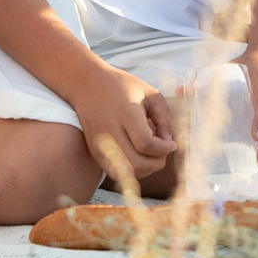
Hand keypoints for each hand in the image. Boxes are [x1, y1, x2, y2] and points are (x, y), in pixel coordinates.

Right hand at [70, 64, 176, 188]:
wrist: (86, 85)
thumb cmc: (121, 86)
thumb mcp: (149, 94)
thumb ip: (164, 117)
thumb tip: (168, 142)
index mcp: (125, 112)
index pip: (145, 143)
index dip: (163, 149)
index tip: (171, 143)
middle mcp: (110, 130)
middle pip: (137, 163)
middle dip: (157, 162)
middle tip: (163, 151)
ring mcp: (100, 144)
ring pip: (126, 172)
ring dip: (145, 169)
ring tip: (151, 154)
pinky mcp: (94, 152)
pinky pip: (115, 172)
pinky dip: (131, 170)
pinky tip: (138, 157)